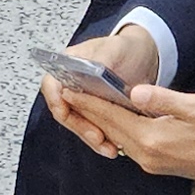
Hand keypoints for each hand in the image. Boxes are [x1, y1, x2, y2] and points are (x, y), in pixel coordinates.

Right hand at [34, 26, 160, 146]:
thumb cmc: (125, 48)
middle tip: (96, 136)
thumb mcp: (115, 48)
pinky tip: (115, 146)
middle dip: (79, 127)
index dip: (56, 100)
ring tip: (108, 147)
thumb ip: (102, 57)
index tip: (64, 112)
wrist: (143, 56)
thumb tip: (94, 69)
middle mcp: (71, 85)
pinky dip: (103, 138)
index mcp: (67, 65)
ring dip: (91, 137)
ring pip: (79, 123)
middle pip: (65, 110)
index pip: (51, 85)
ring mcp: (83, 101)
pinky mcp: (96, 114)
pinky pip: (94, 128)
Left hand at [47, 77, 194, 190]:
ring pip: (118, 138)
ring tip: (87, 100)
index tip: (70, 88)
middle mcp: (147, 155)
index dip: (89, 101)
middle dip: (89, 110)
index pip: (111, 117)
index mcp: (152, 140)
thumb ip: (163, 99)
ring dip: (102, 120)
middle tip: (71, 90)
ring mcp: (152, 163)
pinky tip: (116, 117)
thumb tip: (134, 92)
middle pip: (109, 129)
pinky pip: (129, 145)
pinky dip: (118, 130)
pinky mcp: (159, 164)